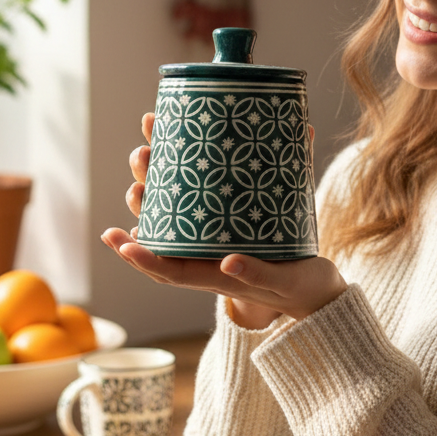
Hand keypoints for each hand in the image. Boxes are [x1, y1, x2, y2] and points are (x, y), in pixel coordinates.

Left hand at [103, 115, 343, 328]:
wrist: (319, 288)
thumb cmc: (301, 289)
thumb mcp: (283, 283)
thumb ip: (258, 274)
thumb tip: (229, 262)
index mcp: (215, 277)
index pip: (168, 270)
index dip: (141, 256)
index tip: (117, 238)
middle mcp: (208, 257)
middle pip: (166, 230)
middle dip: (144, 197)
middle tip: (140, 156)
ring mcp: (219, 238)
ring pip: (179, 210)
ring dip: (159, 180)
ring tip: (149, 146)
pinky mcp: (235, 220)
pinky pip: (203, 198)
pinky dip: (188, 177)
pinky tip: (181, 151)